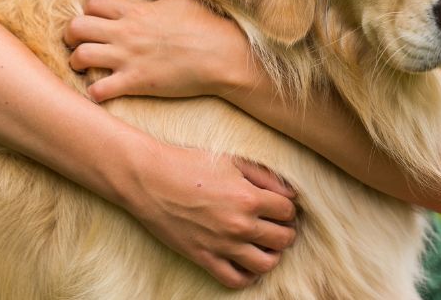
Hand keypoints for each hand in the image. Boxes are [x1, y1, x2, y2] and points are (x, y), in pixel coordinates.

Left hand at [64, 0, 259, 101]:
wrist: (222, 55)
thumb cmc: (205, 25)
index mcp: (136, 11)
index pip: (93, 4)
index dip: (88, 12)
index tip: (95, 22)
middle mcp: (126, 32)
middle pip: (76, 27)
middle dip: (70, 36)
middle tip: (77, 44)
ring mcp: (128, 57)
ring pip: (80, 56)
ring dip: (76, 63)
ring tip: (83, 69)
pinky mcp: (136, 82)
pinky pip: (99, 89)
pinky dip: (94, 92)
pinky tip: (101, 92)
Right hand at [123, 142, 297, 287]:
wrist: (149, 180)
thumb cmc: (189, 164)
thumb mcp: (232, 161)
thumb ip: (266, 176)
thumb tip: (291, 194)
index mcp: (248, 197)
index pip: (288, 211)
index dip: (287, 208)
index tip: (279, 206)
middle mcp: (239, 224)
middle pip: (283, 239)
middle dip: (285, 231)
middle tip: (275, 224)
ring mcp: (221, 244)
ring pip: (266, 264)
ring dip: (271, 255)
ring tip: (264, 244)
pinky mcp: (203, 258)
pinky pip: (235, 280)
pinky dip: (247, 276)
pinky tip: (246, 262)